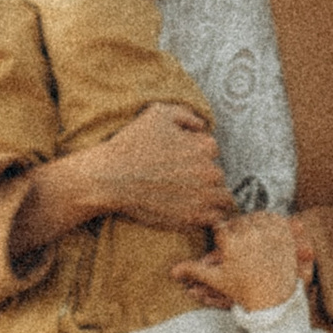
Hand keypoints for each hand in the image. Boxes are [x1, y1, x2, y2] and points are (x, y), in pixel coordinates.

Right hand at [19, 103, 231, 248]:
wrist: (110, 178)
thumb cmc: (131, 144)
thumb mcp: (158, 113)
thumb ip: (186, 114)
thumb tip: (203, 126)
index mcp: (204, 146)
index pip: (211, 150)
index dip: (195, 154)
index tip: (178, 160)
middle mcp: (209, 171)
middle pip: (217, 174)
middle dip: (203, 176)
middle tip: (180, 180)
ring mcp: (203, 197)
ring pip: (223, 197)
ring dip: (211, 197)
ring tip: (188, 198)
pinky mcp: (194, 218)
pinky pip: (215, 219)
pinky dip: (208, 216)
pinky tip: (190, 212)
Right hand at [171, 208, 304, 310]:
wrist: (274, 299)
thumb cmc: (243, 290)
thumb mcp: (216, 279)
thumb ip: (194, 270)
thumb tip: (171, 271)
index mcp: (232, 243)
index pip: (221, 227)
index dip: (222, 234)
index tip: (225, 242)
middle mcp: (250, 234)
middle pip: (238, 221)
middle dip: (236, 229)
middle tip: (238, 241)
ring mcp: (269, 232)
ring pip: (255, 216)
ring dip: (252, 223)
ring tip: (250, 237)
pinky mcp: (284, 233)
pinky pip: (273, 218)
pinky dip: (269, 222)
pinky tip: (264, 233)